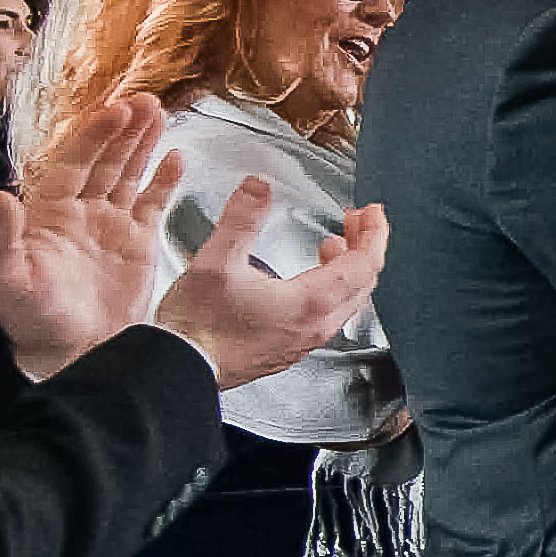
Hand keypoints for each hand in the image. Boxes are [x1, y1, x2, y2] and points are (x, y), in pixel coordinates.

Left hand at [0, 97, 190, 379]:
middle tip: (146, 102)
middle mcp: (80, 212)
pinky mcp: (137, 245)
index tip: (116, 111)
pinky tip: (176, 159)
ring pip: (129, 174)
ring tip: (161, 115)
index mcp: (49, 213)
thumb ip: (0, 239)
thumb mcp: (4, 280)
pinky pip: (153, 204)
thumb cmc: (32, 318)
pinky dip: (164, 181)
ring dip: (144, 144)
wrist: (72, 353)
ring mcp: (111, 227)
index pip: (74, 162)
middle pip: (105, 160)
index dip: (95, 136)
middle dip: (124, 130)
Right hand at [146, 176, 396, 392]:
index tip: (373, 212)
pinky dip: (330, 290)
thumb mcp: (215, 261)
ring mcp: (304, 341)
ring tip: (334, 246)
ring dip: (348, 268)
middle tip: (356, 221)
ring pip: (347, 301)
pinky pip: (328, 317)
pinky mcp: (289, 350)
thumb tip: (257, 188)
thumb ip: (240, 220)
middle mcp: (315, 325)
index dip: (375, 232)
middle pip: (363, 282)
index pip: (365, 263)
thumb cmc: (197, 327)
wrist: (180, 369)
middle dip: (364, 245)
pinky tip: (306, 281)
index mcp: (310, 302)